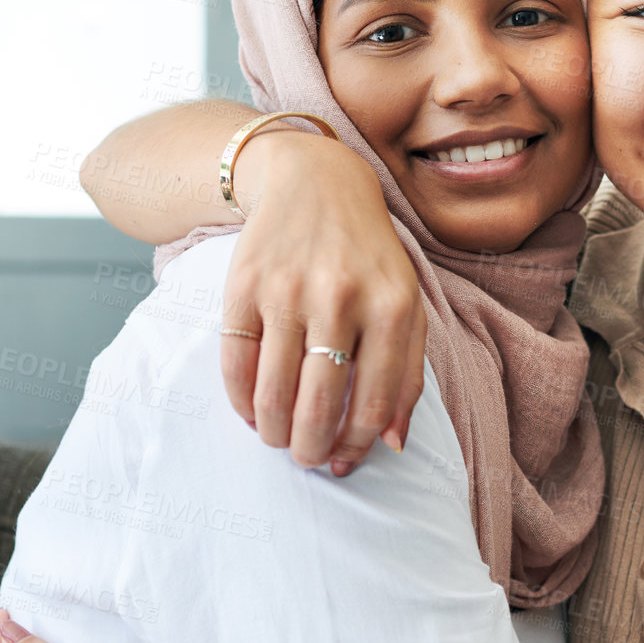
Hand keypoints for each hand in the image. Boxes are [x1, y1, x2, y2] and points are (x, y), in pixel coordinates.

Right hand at [222, 132, 425, 473]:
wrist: (315, 181)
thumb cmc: (369, 256)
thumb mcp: (406, 303)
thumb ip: (407, 372)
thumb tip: (391, 443)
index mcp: (390, 307)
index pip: (371, 404)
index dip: (355, 447)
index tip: (344, 461)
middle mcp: (339, 299)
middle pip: (317, 407)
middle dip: (309, 450)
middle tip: (307, 460)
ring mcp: (287, 291)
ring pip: (272, 394)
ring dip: (273, 433)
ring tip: (278, 441)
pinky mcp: (243, 286)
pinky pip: (236, 364)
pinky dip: (241, 401)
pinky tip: (252, 412)